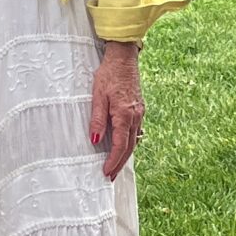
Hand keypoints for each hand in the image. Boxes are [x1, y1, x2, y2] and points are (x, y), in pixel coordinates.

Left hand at [88, 43, 143, 181]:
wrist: (124, 58)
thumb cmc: (108, 75)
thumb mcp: (98, 95)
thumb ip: (97, 119)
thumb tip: (96, 140)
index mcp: (124, 114)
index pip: (120, 145)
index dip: (113, 161)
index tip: (106, 172)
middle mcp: (135, 116)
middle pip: (129, 147)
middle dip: (120, 163)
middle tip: (111, 176)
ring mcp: (139, 113)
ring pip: (134, 140)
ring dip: (126, 155)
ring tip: (116, 166)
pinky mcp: (139, 109)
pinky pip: (136, 131)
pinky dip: (130, 143)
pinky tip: (124, 146)